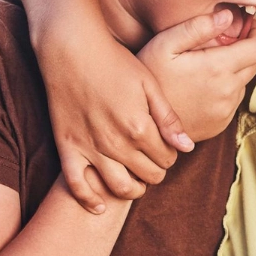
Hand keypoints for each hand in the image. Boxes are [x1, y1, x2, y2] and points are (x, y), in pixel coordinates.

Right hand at [38, 17, 217, 212]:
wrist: (71, 48)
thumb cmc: (114, 61)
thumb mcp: (149, 84)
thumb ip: (168, 118)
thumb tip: (187, 147)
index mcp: (139, 127)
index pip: (166, 157)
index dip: (171, 154)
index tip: (167, 145)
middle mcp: (115, 143)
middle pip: (147, 174)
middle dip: (156, 171)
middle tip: (155, 160)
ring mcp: (89, 147)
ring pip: (118, 186)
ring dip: (132, 189)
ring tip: (137, 181)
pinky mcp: (67, 147)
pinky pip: (76, 184)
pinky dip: (89, 200)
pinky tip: (100, 206)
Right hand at [137, 10, 255, 143]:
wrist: (141, 121)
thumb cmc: (149, 77)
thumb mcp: (165, 44)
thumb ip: (197, 27)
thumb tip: (228, 16)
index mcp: (218, 68)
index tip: (245, 26)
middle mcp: (228, 91)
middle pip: (255, 64)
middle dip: (246, 49)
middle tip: (225, 41)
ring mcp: (225, 110)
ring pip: (243, 82)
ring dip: (233, 71)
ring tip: (206, 65)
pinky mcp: (221, 124)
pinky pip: (232, 101)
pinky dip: (224, 90)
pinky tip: (201, 86)